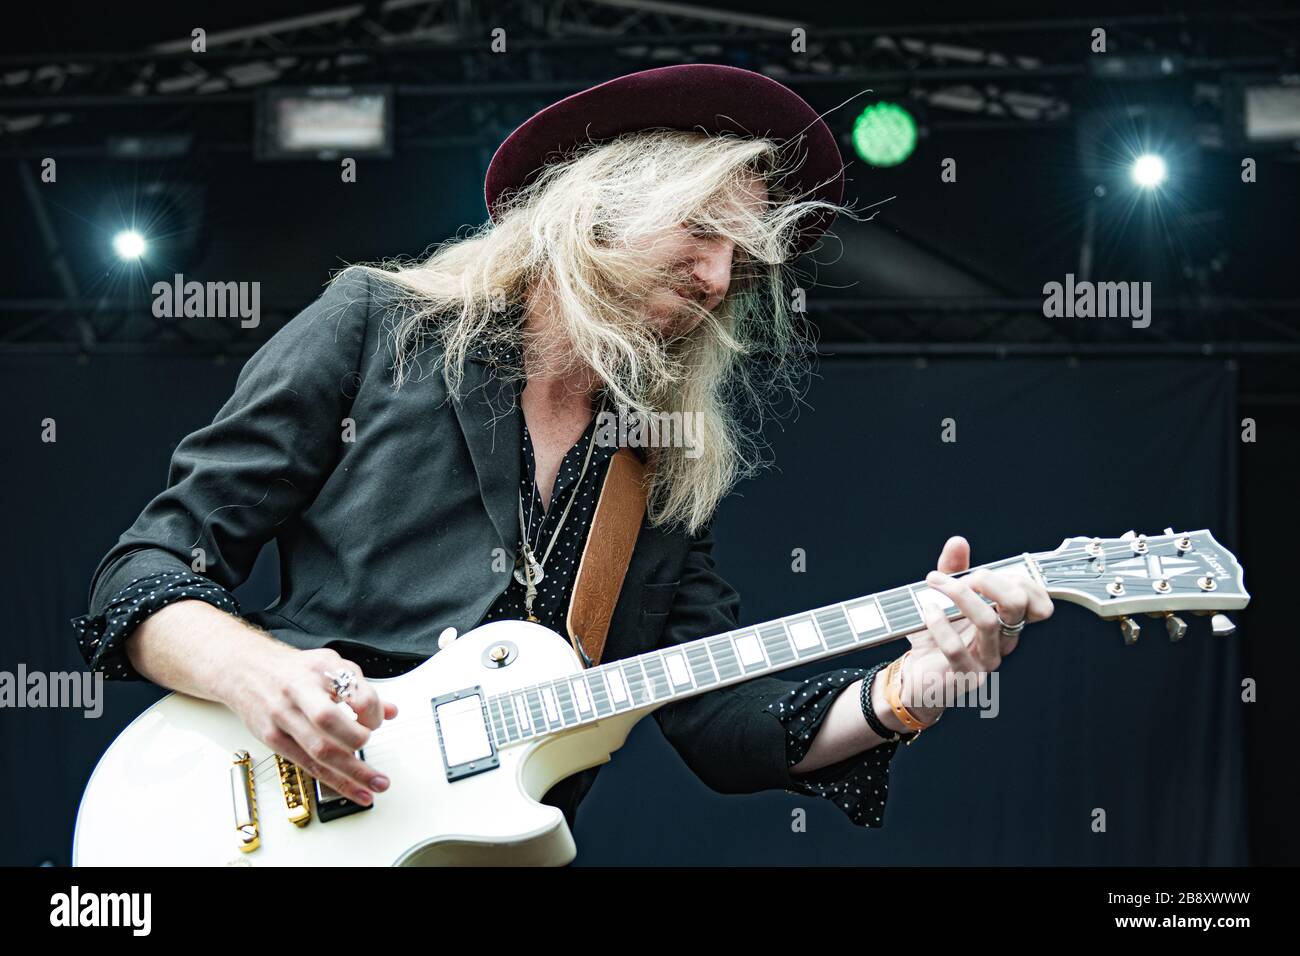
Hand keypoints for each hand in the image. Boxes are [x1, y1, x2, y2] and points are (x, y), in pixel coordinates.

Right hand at [225, 643, 397, 806]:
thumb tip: (390, 712)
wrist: (245, 670)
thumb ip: (361, 689)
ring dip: (352, 772)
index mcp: (320, 669)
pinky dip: (333, 780)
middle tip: (371, 743)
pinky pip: (307, 765)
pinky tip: (351, 789)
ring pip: (319, 750)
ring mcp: (283, 716)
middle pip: (329, 721)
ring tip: (374, 785)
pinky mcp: (273, 738)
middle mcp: (299, 692)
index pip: (354, 692)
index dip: (373, 711)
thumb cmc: (292, 670)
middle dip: (357, 740)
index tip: (377, 720)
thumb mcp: (329, 666)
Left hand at [897, 535, 1052, 723]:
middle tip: (960, 577)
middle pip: (1017, 604)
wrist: (917, 677)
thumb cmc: (936, 637)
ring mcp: (986, 660)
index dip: (1018, 580)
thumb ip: (953, 570)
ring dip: (958, 594)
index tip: (984, 572)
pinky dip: (939, 624)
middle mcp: (1002, 641)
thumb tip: (959, 542)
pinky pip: (956, 649)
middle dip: (989, 580)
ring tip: (934, 584)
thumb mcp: (944, 599)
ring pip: (988, 621)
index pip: (1037, 601)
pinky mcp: (964, 676)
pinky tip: (928, 612)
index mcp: (1006, 622)